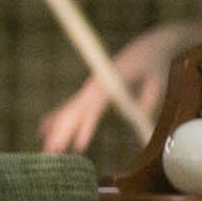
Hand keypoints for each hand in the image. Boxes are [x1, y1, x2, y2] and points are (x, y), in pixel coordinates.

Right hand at [38, 23, 194, 153]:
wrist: (147, 47)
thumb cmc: (153, 64)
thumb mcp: (157, 80)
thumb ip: (148, 97)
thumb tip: (141, 115)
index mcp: (108, 82)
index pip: (92, 107)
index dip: (85, 127)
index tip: (78, 146)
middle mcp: (94, 86)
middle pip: (73, 112)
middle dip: (61, 132)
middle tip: (51, 154)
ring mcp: (90, 89)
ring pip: (69, 111)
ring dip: (56, 129)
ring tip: (46, 150)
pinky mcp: (91, 92)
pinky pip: (71, 108)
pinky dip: (57, 118)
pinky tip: (44, 130)